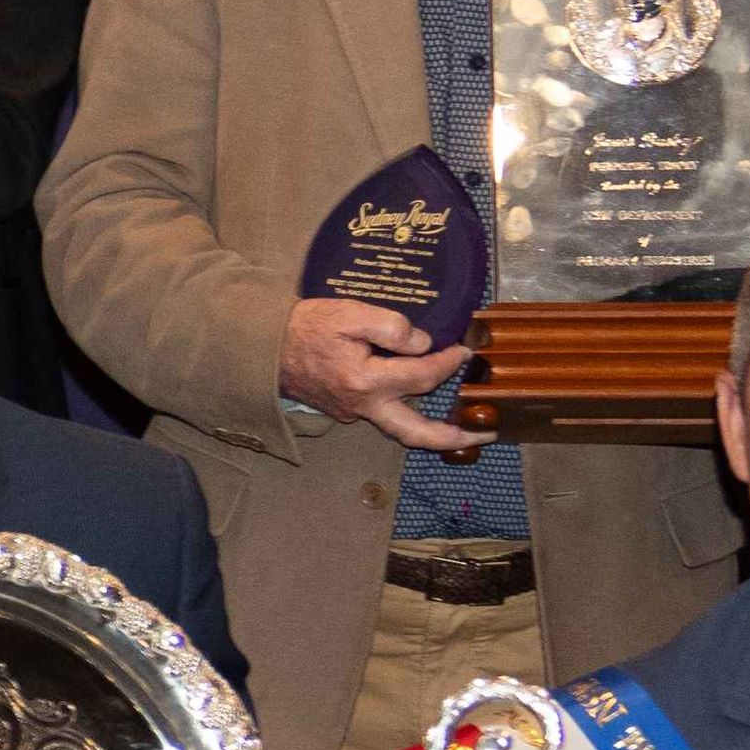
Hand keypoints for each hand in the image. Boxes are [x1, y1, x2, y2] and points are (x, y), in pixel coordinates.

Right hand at [282, 292, 494, 460]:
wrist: (263, 347)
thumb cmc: (306, 326)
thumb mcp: (349, 312)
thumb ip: (390, 326)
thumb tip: (422, 343)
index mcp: (366, 380)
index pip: (423, 374)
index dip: (449, 362)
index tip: (466, 350)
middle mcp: (363, 405)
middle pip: (416, 431)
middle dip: (452, 436)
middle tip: (486, 434)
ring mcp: (352, 413)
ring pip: (400, 429)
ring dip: (433, 433)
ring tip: (461, 431)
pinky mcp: (344, 411)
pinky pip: (383, 415)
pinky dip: (407, 413)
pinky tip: (419, 400)